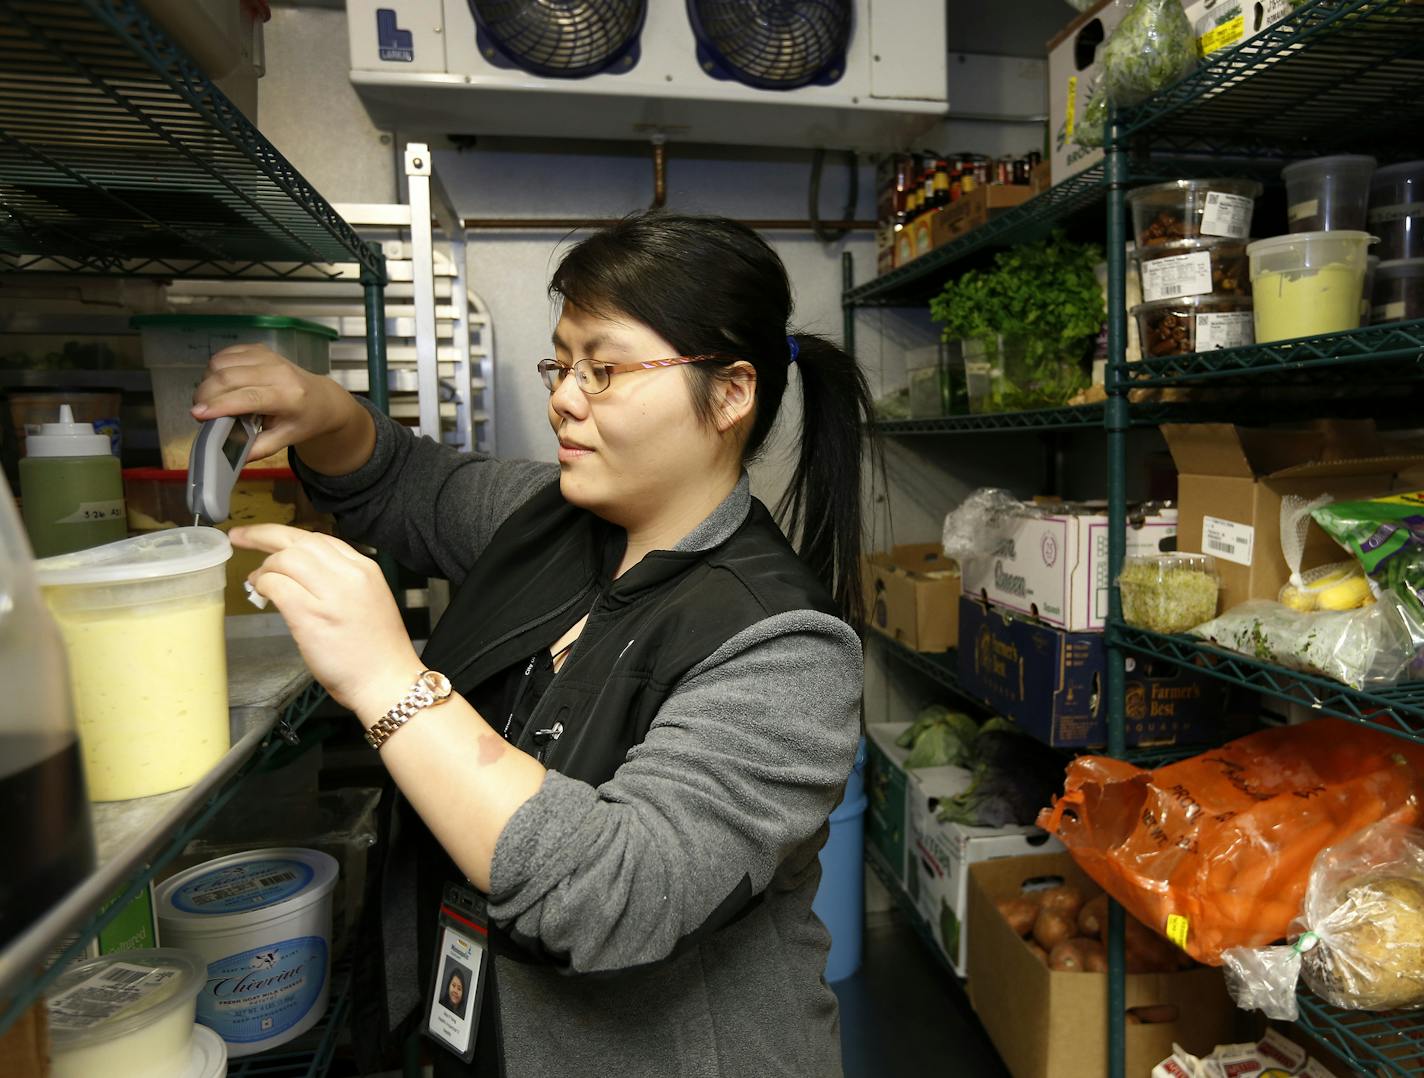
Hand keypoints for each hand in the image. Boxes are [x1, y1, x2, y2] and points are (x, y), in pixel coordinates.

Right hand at [190, 345, 358, 463]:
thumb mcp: (285, 440)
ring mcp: (269, 356)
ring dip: (208, 380)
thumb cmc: (303, 421)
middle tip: (199, 410)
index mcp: (289, 397)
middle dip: (205, 393)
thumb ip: (257, 449)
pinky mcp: (260, 349)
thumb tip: (229, 458)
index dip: (219, 405)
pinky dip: (215, 367)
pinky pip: (226, 353)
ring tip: (211, 398)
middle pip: (229, 376)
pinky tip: (220, 383)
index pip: (249, 397)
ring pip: (222, 361)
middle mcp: (279, 371)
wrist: (322, 398)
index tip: (197, 414)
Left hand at [231, 524, 421, 718]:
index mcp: (365, 569)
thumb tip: (301, 574)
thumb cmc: (377, 651)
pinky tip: (261, 593)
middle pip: (299, 540)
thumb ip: (341, 581)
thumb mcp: (369, 600)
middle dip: (263, 535)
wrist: (387, 682)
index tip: (268, 538)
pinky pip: (277, 585)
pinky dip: (263, 585)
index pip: (320, 539)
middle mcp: (350, 574)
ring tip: (257, 581)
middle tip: (240, 537)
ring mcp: (331, 594)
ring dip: (264, 567)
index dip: (288, 535)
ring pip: (285, 558)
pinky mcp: (311, 615)